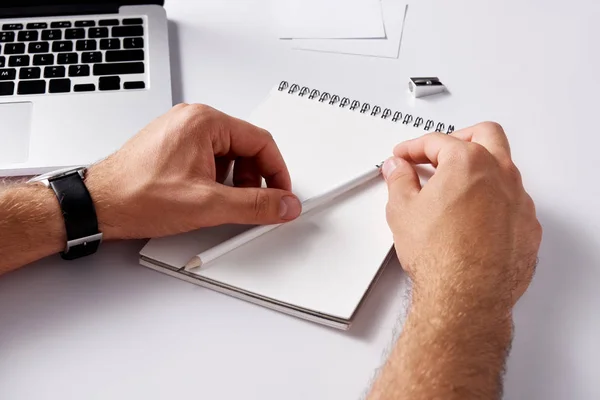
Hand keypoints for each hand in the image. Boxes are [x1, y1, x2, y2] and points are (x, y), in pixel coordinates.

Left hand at [85, 104, 301, 239]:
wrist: (97, 206)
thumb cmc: (137, 196)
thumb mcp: (207, 205)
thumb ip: (255, 205)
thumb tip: (284, 204)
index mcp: (204, 121)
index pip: (261, 141)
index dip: (277, 171)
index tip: (282, 194)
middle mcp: (192, 121)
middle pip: (245, 147)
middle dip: (255, 179)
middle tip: (255, 204)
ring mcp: (181, 133)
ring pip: (227, 156)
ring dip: (234, 182)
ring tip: (223, 205)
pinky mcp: (172, 148)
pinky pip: (208, 160)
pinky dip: (216, 181)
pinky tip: (206, 200)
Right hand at [382, 122, 541, 309]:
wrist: (465, 296)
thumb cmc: (440, 256)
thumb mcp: (402, 210)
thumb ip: (399, 180)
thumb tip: (397, 169)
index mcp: (468, 162)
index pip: (438, 141)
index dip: (415, 146)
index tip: (405, 155)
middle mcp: (501, 175)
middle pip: (485, 135)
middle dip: (459, 137)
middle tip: (438, 152)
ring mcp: (520, 200)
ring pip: (504, 167)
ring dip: (479, 168)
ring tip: (455, 185)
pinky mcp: (528, 226)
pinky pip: (514, 200)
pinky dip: (494, 198)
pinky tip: (475, 214)